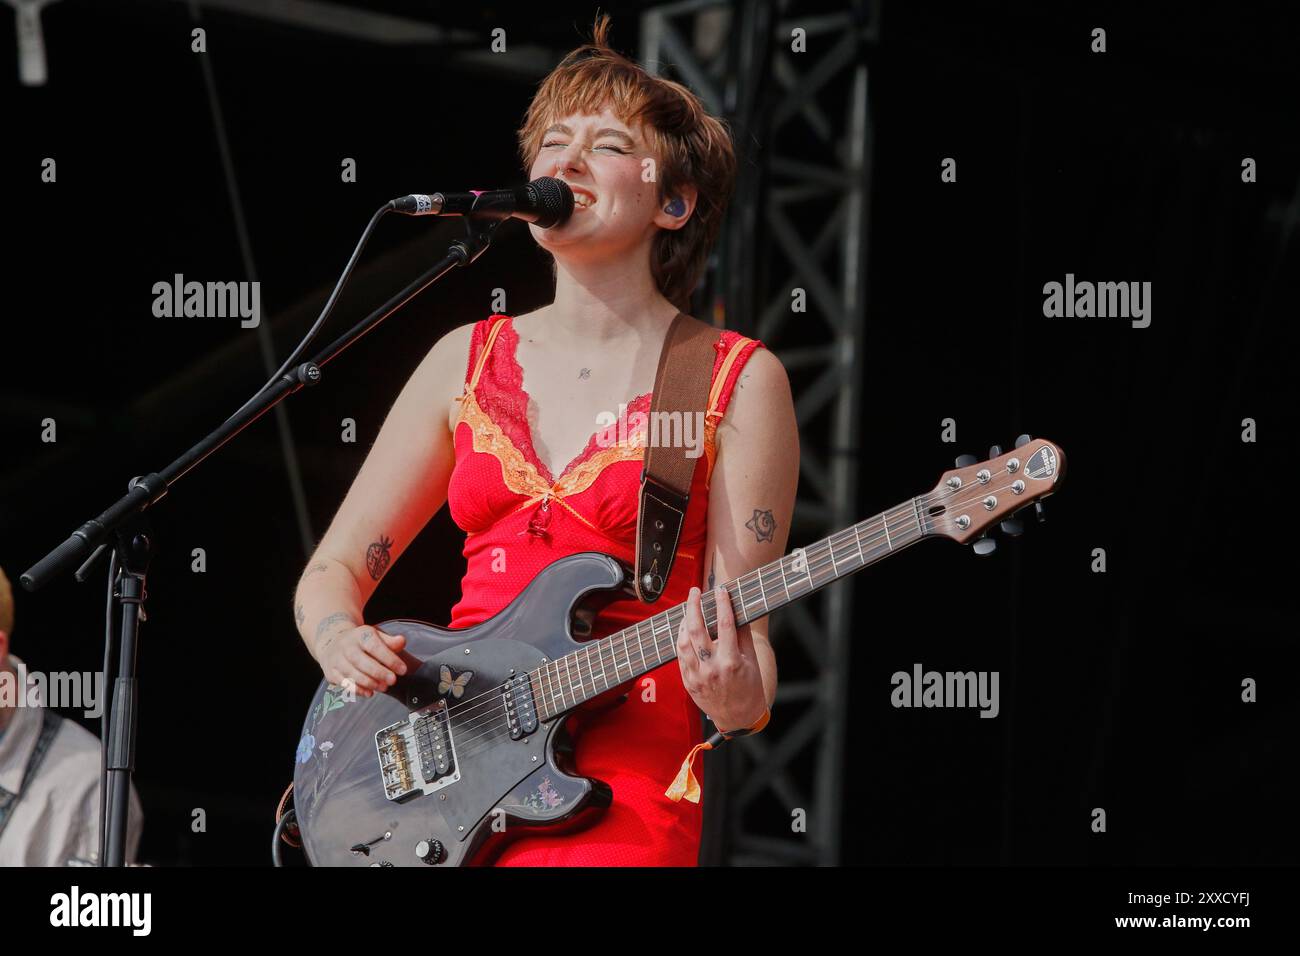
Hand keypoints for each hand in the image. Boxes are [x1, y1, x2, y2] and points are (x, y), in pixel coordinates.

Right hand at [314, 620, 407, 697]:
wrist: (332, 641)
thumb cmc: (360, 641)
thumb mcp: (375, 636)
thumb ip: (390, 641)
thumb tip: (401, 641)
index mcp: (360, 635)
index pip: (375, 646)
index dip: (389, 659)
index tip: (402, 669)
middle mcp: (346, 646)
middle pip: (362, 661)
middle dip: (379, 673)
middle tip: (393, 680)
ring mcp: (337, 660)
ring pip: (352, 674)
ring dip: (370, 683)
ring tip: (384, 687)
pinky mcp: (331, 672)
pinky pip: (344, 683)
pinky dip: (357, 690)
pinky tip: (369, 693)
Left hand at [677, 585, 766, 732]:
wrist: (738, 717)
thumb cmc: (749, 687)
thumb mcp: (752, 661)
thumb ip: (743, 636)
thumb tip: (736, 610)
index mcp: (731, 662)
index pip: (724, 625)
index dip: (722, 604)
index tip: (721, 590)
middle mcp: (711, 668)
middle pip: (696, 630)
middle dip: (693, 606)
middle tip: (694, 591)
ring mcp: (697, 676)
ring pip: (683, 642)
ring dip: (684, 622)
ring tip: (689, 609)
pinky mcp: (688, 682)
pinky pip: (680, 656)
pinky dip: (681, 639)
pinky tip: (685, 629)